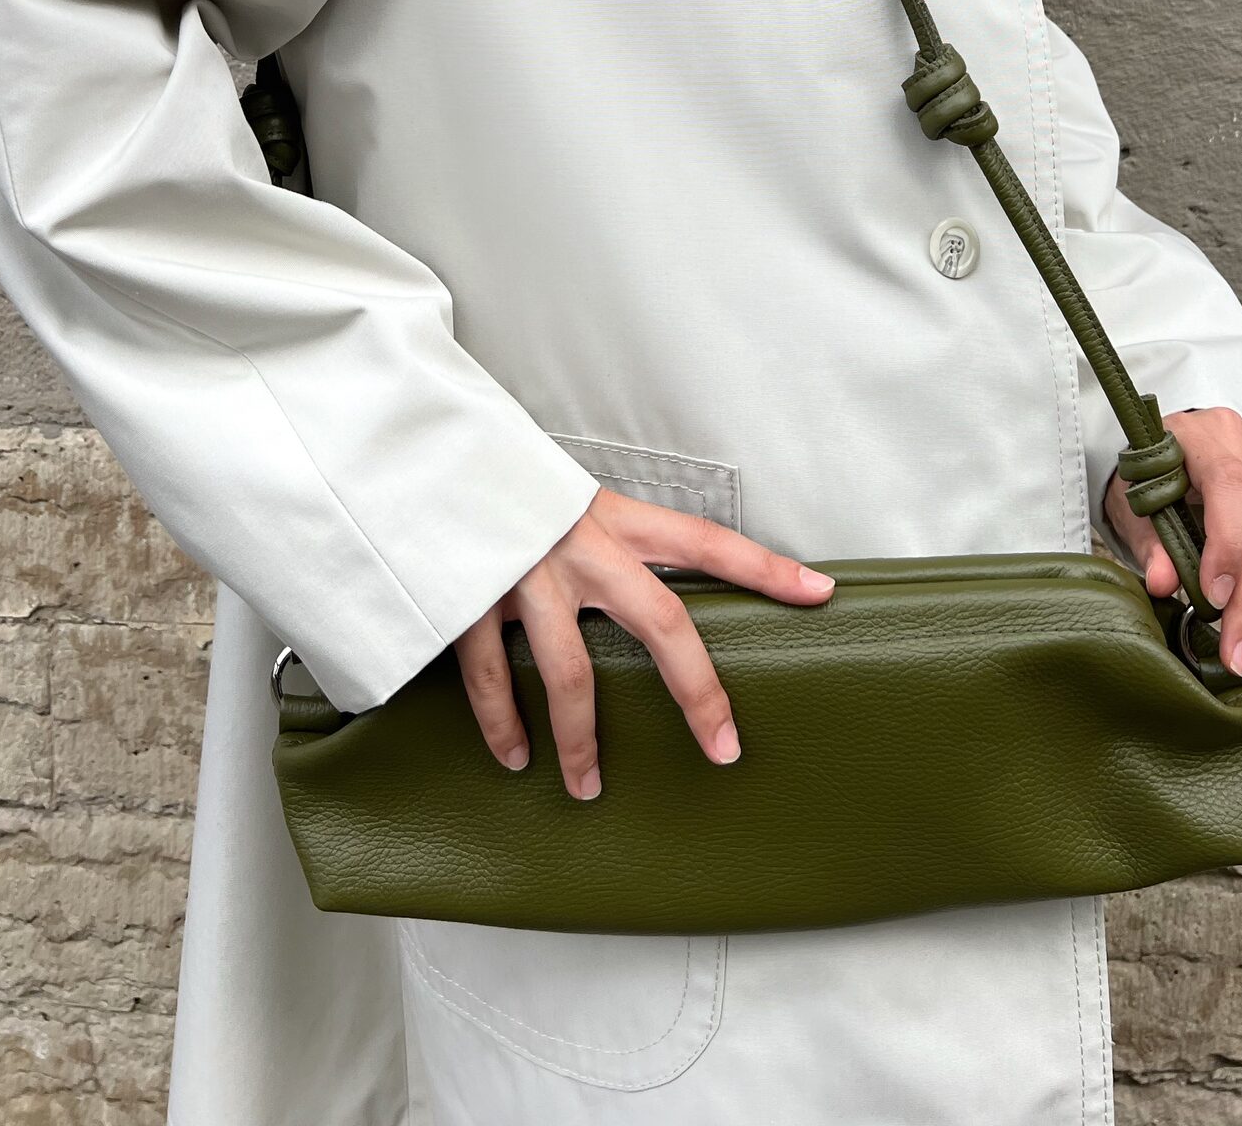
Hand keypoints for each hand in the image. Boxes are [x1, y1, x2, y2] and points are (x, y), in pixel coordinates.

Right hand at [451, 488, 836, 797]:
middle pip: (662, 624)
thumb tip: (644, 588)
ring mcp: (525, 576)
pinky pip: (492, 677)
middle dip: (697, 693)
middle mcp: (580, 547)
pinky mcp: (470, 599)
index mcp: (614, 516)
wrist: (420, 453)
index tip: (820, 592)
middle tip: (723, 747)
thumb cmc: (506, 480)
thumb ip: (609, 540)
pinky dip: (504, 724)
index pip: (709, 543)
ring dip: (582, 741)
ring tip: (589, 787)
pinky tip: (516, 756)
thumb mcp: (572, 497)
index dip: (766, 568)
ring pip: (571, 675)